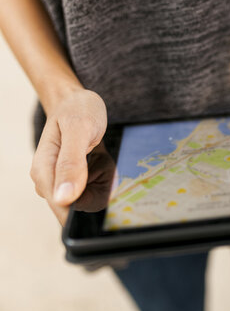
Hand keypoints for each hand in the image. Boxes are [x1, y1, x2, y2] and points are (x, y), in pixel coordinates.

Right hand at [30, 89, 106, 224]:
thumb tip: (63, 199)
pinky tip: (99, 160)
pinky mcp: (73, 182)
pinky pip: (95, 190)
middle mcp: (48, 181)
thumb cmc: (77, 110)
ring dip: (103, 180)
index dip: (86, 202)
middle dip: (99, 186)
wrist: (77, 102)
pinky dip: (104, 176)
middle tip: (99, 157)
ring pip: (91, 199)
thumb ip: (71, 163)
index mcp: (43, 171)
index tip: (100, 180)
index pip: (63, 208)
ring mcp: (61, 183)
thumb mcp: (79, 129)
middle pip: (81, 205)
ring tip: (98, 156)